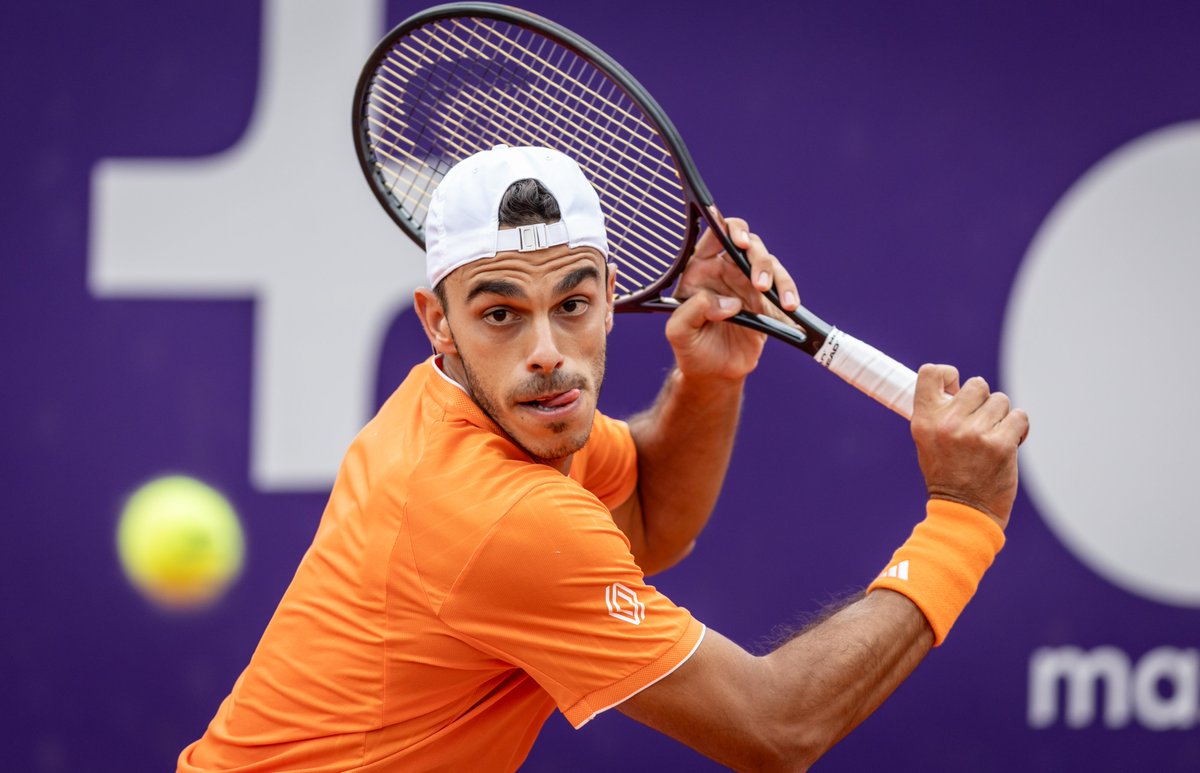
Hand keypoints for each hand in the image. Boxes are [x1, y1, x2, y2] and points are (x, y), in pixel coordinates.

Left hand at [665, 210, 799, 380]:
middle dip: (757, 256)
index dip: (727, 229)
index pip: (714, 236)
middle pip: (748, 244)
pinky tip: (791, 307)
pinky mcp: (768, 302)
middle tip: (759, 281)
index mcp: (700, 269)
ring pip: (770, 263)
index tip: (739, 241)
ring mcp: (749, 284)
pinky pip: (784, 290)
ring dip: (776, 276)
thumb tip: (729, 303)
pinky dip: (790, 294)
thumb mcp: (678, 332)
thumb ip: (694, 311)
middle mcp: (726, 271)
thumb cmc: (690, 348)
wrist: (712, 373)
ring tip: (773, 296)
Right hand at [910, 364, 1029, 528]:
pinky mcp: (1001, 444)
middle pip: (977, 385)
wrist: (964, 512)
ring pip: (1001, 400)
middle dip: (982, 402)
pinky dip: (1018, 429)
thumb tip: (958, 387)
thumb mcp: (927, 442)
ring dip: (1001, 417)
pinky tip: (1009, 443)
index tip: (955, 390)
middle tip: (978, 424)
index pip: (931, 372)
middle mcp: (947, 423)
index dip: (948, 375)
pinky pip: (1019, 417)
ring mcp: (975, 433)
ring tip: (992, 438)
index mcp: (924, 420)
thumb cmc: (947, 475)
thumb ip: (939, 414)